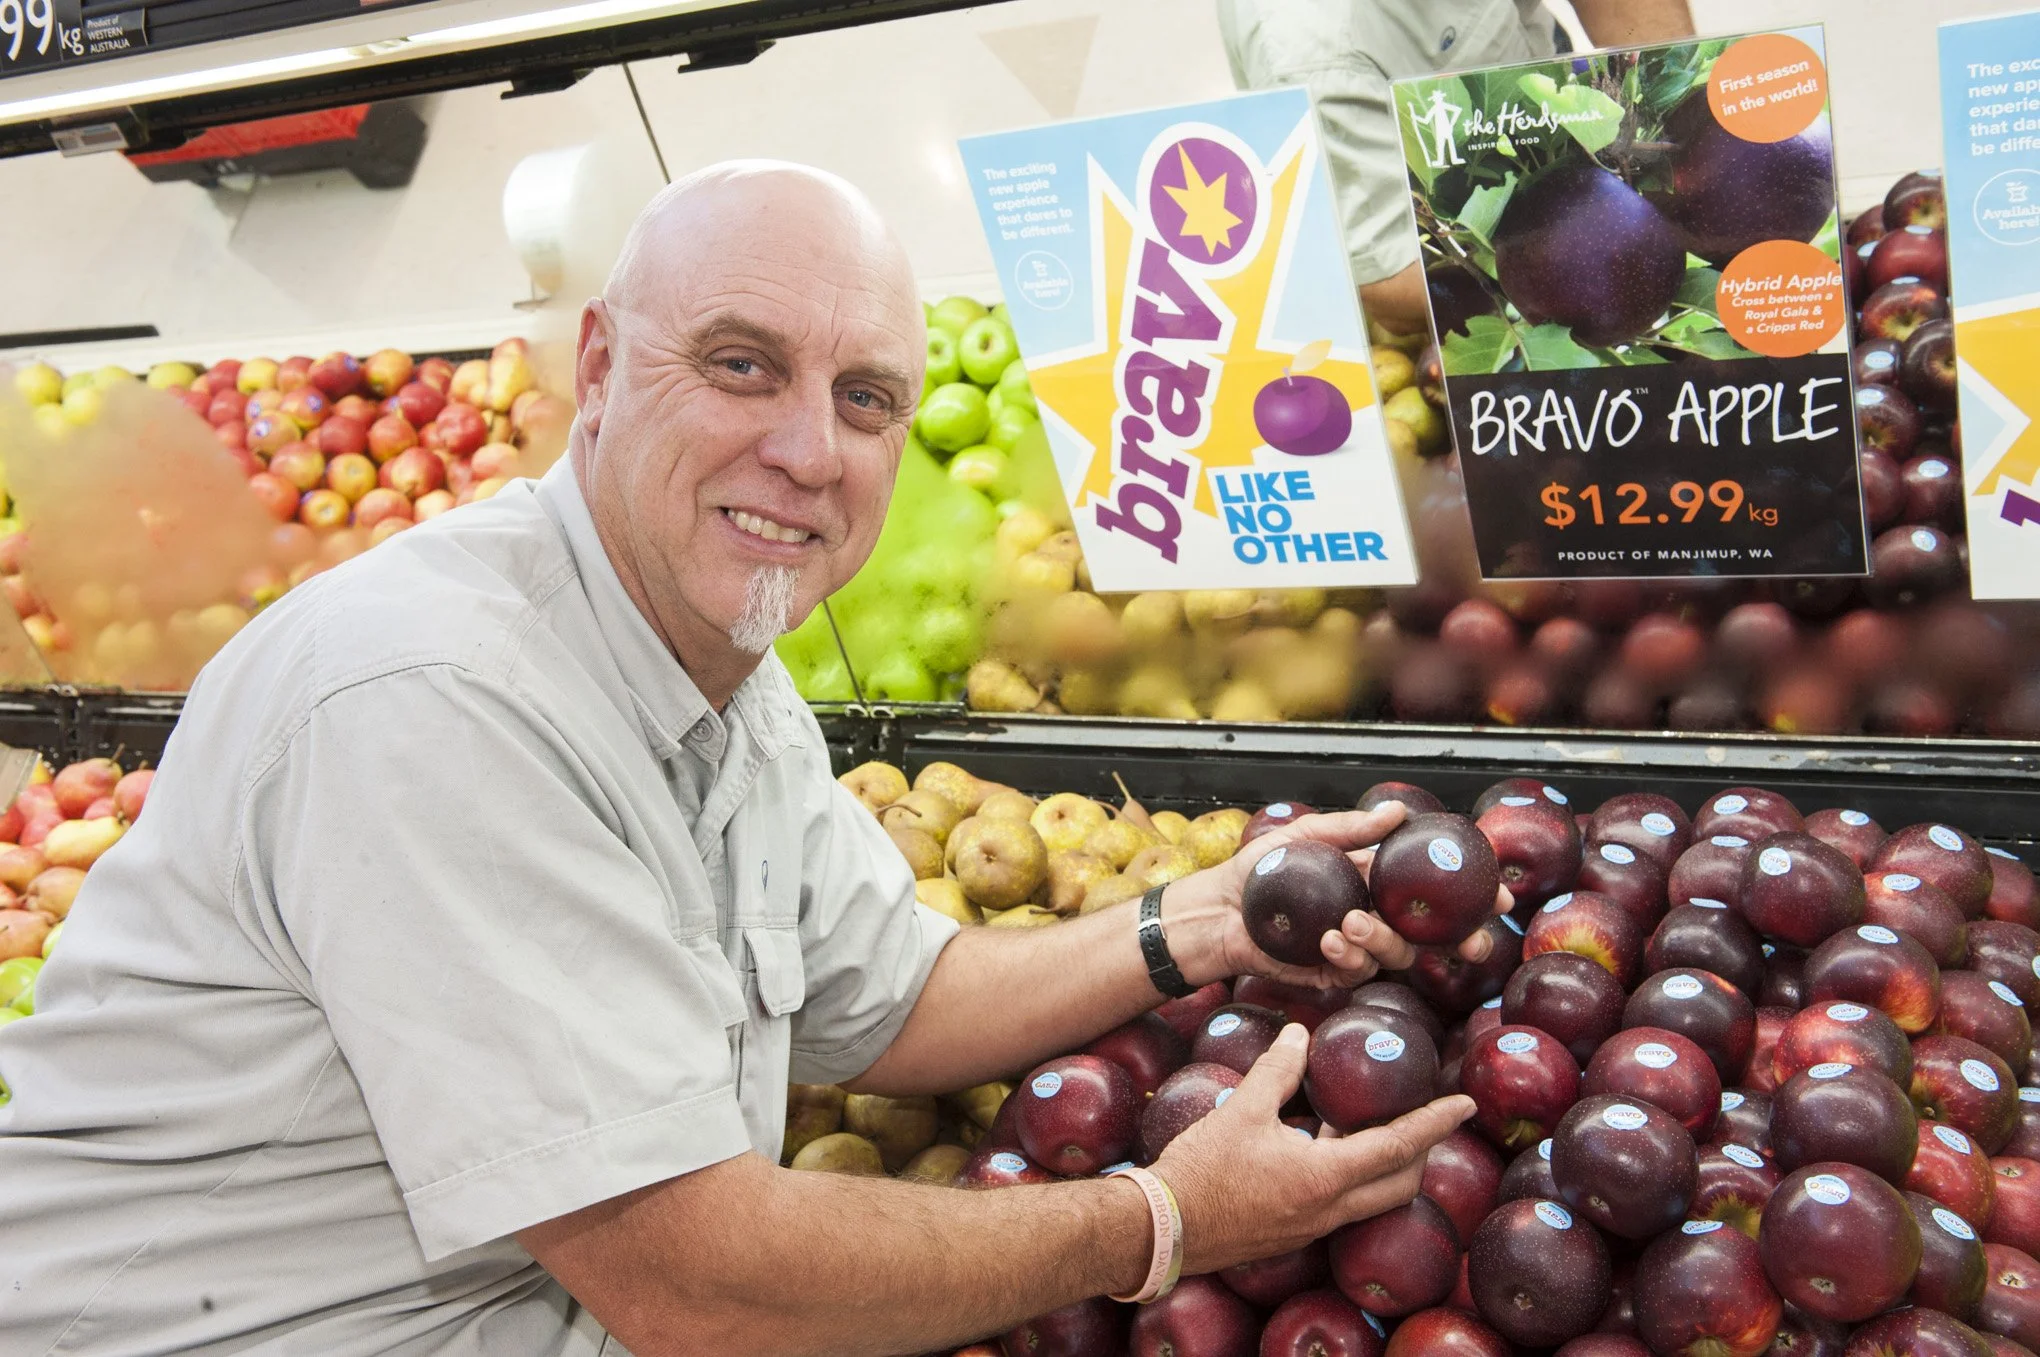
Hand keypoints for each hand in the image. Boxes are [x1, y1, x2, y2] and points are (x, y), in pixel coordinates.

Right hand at [1151, 1023, 1474, 1273]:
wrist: (1163, 1227)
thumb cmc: (1202, 1169)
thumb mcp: (1242, 1110)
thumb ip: (1277, 1070)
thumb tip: (1300, 1034)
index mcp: (1324, 1177)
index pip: (1398, 1147)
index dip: (1435, 1123)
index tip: (1464, 1105)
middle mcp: (1329, 1209)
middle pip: (1400, 1183)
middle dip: (1423, 1151)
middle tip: (1429, 1119)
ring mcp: (1313, 1227)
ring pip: (1373, 1199)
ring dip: (1388, 1167)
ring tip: (1380, 1129)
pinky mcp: (1294, 1233)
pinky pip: (1343, 1207)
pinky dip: (1354, 1178)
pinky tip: (1329, 1151)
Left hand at [1160, 802, 1513, 989]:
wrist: (1218, 907)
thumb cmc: (1259, 869)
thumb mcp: (1304, 837)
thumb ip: (1350, 829)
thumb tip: (1397, 812)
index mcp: (1378, 882)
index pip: (1436, 890)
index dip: (1474, 896)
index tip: (1500, 896)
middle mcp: (1377, 917)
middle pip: (1436, 936)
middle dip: (1463, 942)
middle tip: (1472, 942)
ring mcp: (1357, 948)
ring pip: (1397, 955)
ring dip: (1383, 940)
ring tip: (1349, 922)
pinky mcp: (1332, 974)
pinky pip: (1356, 971)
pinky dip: (1346, 956)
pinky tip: (1325, 941)